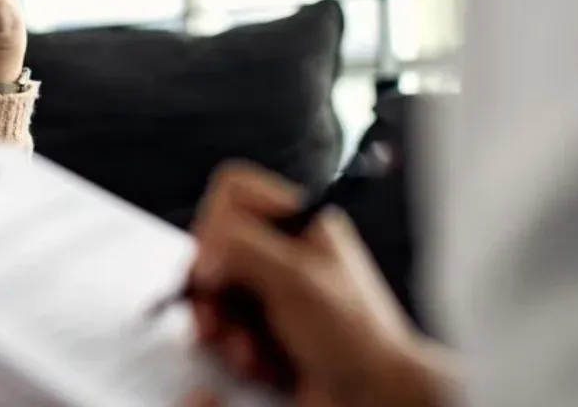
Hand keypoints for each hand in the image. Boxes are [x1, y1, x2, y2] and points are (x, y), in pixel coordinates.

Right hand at [185, 164, 450, 406]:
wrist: (375, 396)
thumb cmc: (356, 336)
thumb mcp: (298, 279)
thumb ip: (243, 249)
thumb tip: (203, 253)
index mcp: (298, 221)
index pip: (234, 191)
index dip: (216, 222)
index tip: (216, 262)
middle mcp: (281, 250)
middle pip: (215, 244)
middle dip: (214, 288)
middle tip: (220, 316)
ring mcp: (270, 289)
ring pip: (214, 289)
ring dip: (224, 325)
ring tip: (249, 349)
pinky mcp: (262, 325)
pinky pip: (223, 325)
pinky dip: (232, 348)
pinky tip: (259, 361)